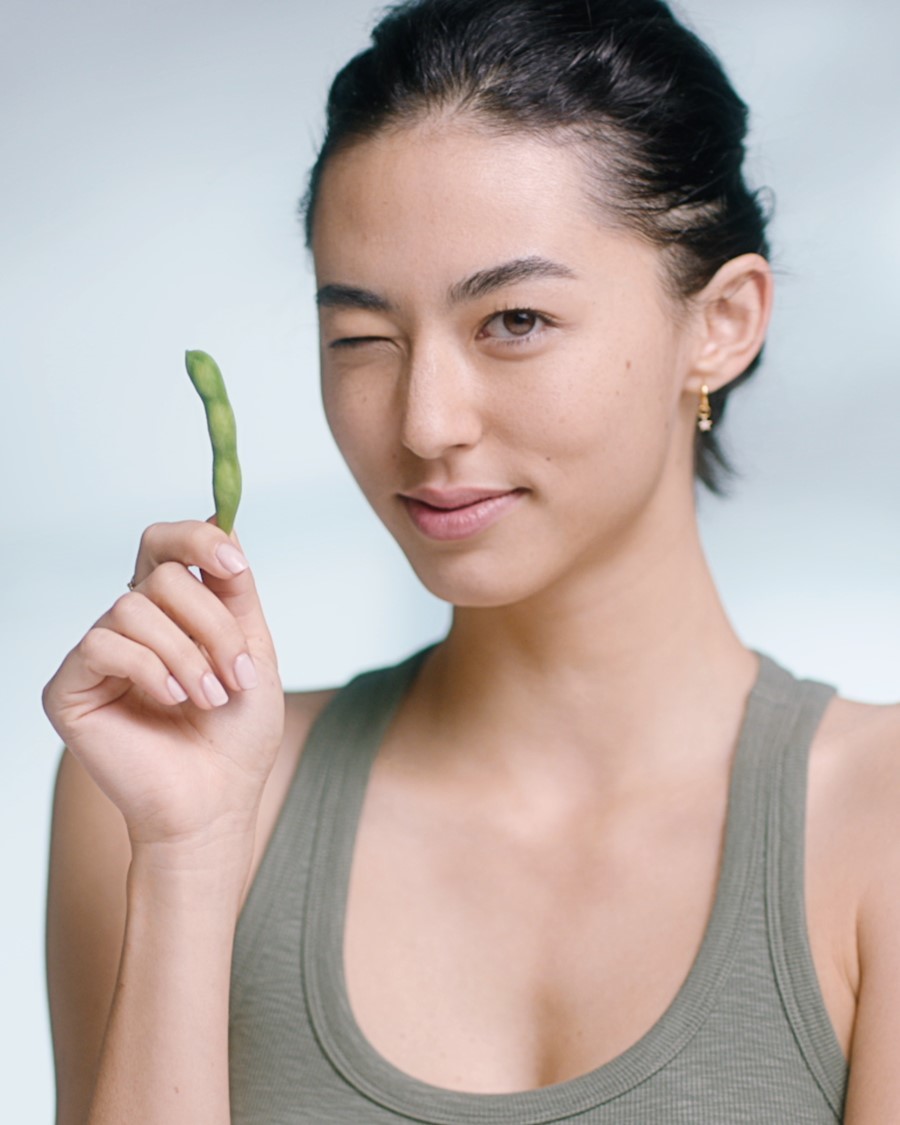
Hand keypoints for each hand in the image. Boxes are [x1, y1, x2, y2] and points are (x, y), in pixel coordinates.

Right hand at [42, 519, 284, 859]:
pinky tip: (168, 701)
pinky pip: (102, 645)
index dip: (198, 539)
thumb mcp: (253, 650)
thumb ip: (235, 590)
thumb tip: (222, 522)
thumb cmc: (237, 736)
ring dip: (186, 654)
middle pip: (161, 575)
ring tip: (208, 698)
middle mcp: (131, 627)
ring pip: (134, 607)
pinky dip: (147, 669)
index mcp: (173, 614)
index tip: (235, 564)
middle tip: (236, 673)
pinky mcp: (69, 688)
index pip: (166, 546)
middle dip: (211, 621)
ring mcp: (98, 656)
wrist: (218, 801)